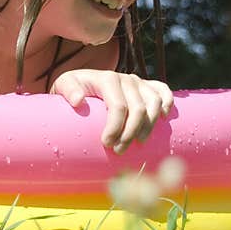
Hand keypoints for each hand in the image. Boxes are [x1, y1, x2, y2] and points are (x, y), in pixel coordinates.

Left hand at [50, 70, 172, 153]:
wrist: (80, 82)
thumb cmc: (71, 88)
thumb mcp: (63, 85)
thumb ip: (68, 90)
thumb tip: (78, 101)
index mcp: (107, 78)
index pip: (118, 106)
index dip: (115, 128)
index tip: (107, 144)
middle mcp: (126, 78)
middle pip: (138, 109)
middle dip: (130, 133)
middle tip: (119, 151)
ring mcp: (138, 81)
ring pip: (154, 103)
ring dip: (149, 125)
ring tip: (138, 142)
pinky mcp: (146, 85)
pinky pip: (163, 90)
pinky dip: (167, 102)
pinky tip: (162, 117)